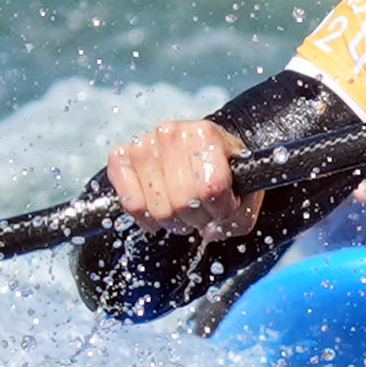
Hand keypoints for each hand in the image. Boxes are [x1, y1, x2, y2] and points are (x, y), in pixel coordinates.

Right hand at [105, 119, 256, 239]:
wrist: (201, 147)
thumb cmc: (221, 167)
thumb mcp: (244, 188)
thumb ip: (238, 217)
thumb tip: (209, 232)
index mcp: (206, 135)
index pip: (212, 188)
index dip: (221, 209)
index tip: (224, 207)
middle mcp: (172, 134)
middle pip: (183, 202)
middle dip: (197, 218)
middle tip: (202, 211)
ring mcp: (143, 144)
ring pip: (159, 209)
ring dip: (175, 221)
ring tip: (182, 208)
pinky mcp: (120, 158)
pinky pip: (132, 205)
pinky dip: (147, 218)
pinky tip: (159, 210)